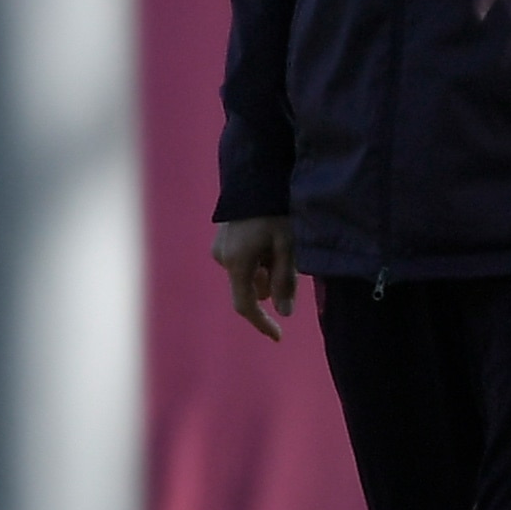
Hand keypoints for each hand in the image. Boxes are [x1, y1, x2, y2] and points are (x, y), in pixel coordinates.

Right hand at [212, 217, 296, 341]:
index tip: (279, 336)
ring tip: (282, 243)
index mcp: (237, 263)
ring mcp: (220, 246)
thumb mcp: (287, 246)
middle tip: (290, 263)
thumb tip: (284, 312)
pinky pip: (242, 259)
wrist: (254, 173)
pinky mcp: (222, 236)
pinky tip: (270, 238)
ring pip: (247, 273)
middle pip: (249, 287)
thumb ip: (285, 281)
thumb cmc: (275, 210)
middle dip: (270, 285)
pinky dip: (257, 258)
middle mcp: (223, 258)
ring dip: (265, 270)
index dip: (262, 323)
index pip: (246, 305)